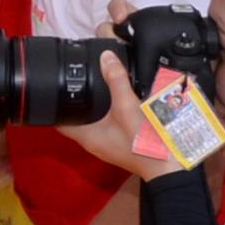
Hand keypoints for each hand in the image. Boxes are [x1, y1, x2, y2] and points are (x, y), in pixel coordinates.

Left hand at [51, 49, 178, 179]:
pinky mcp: (123, 144)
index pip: (58, 120)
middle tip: (77, 81)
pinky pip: (112, 125)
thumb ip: (116, 81)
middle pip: (77, 119)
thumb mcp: (127, 107)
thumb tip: (106, 57)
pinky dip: (113, 114)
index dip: (54, 105)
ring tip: (98, 87)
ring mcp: (109, 144)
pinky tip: (121, 102)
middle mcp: (95, 142)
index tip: (55, 88)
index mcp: (87, 136)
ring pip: (95, 121)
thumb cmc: (145, 143)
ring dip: (97, 107)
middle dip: (78, 102)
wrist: (171, 167)